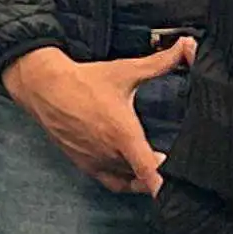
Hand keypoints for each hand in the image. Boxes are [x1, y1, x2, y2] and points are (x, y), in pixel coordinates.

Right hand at [8, 39, 192, 196]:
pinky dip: (125, 180)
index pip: (147, 171)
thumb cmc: (85, 80)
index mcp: (123, 135)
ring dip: (142, 176)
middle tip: (175, 162)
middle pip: (142, 177)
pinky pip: (112, 183)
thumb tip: (187, 46)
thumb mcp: (127, 70)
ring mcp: (95, 162)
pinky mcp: (85, 165)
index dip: (163, 185)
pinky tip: (132, 168)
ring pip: (128, 181)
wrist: (45, 88)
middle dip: (160, 172)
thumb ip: (161, 62)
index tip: (177, 187)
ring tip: (156, 164)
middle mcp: (109, 154)